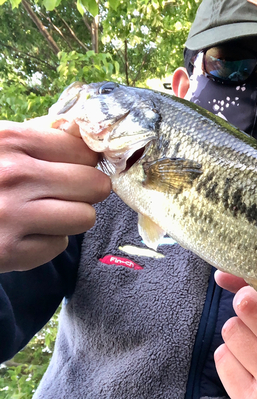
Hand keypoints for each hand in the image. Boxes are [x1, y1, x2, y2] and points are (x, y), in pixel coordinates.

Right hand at [0, 119, 110, 271]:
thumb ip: (34, 137)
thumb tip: (81, 137)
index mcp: (10, 140)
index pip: (85, 152)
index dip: (84, 163)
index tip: (75, 169)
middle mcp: (15, 175)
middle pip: (96, 186)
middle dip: (85, 192)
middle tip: (65, 194)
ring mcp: (12, 215)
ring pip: (85, 217)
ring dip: (70, 219)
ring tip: (44, 214)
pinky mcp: (8, 251)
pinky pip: (58, 246)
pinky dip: (45, 242)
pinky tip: (22, 234)